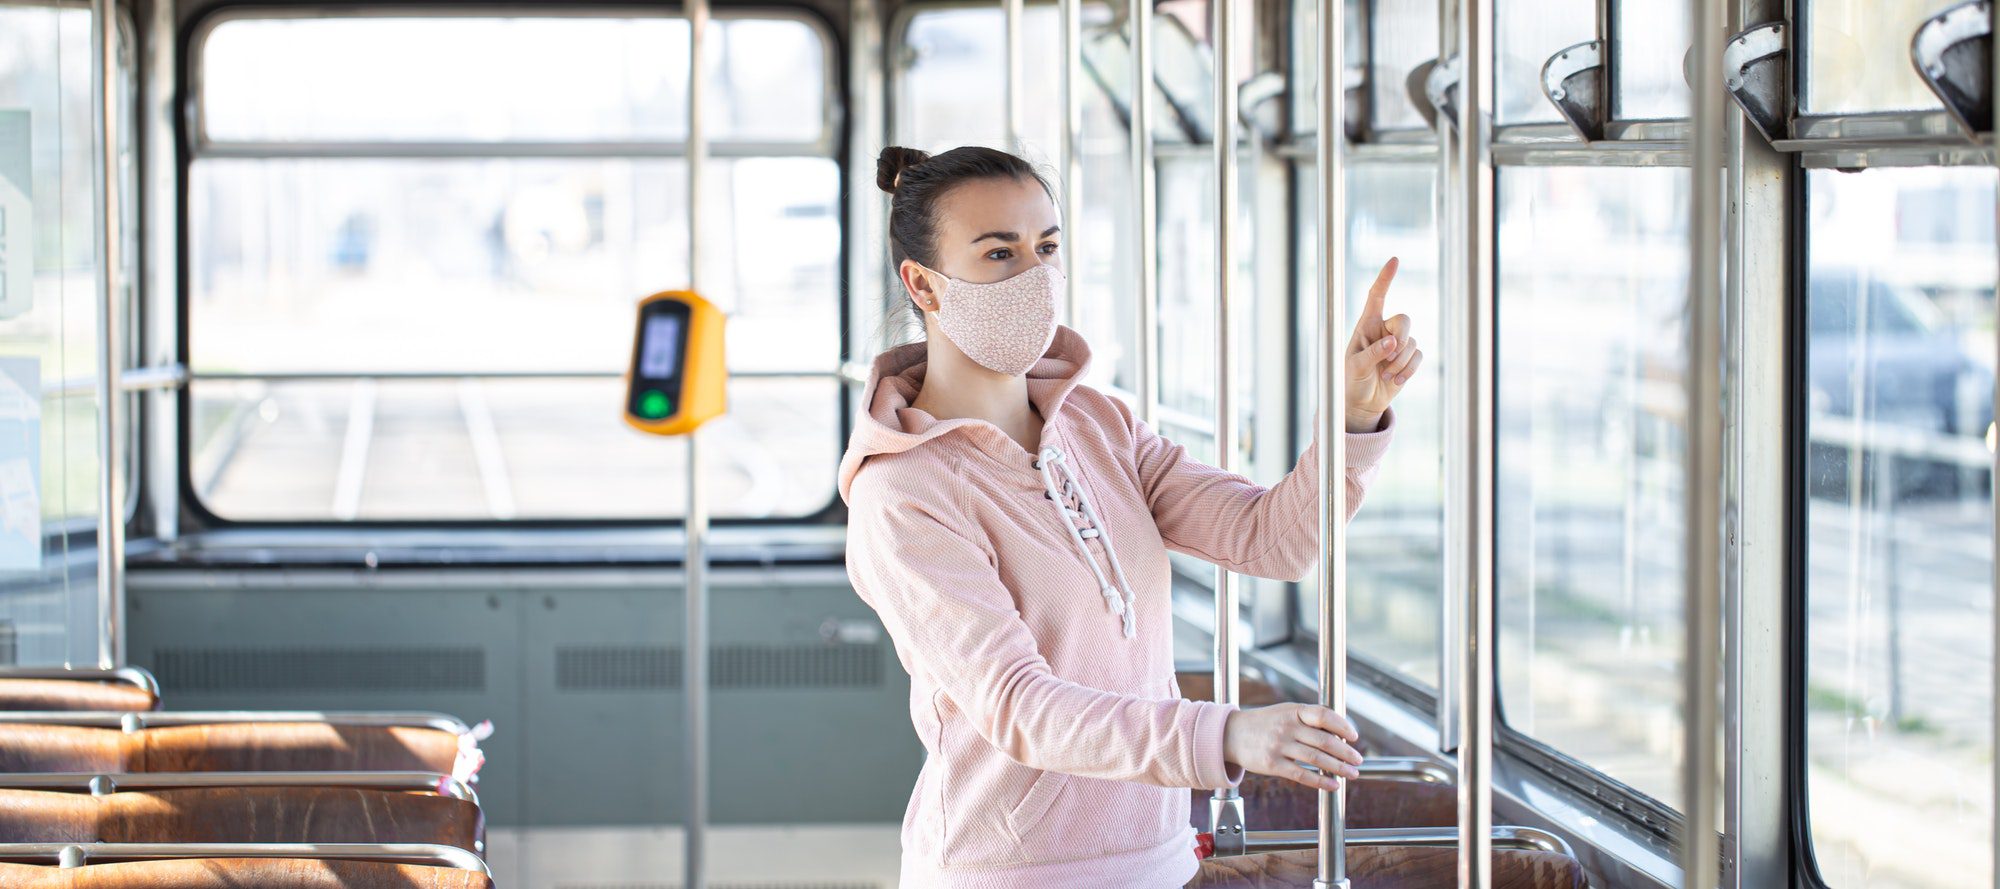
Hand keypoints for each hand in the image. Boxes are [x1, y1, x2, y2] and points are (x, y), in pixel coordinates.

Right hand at [1221, 703, 1363, 792]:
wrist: (1232, 734)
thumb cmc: (1265, 723)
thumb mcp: (1285, 712)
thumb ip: (1309, 720)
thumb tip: (1340, 735)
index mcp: (1293, 711)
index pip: (1323, 715)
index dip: (1342, 726)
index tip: (1354, 737)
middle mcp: (1287, 727)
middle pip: (1324, 741)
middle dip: (1346, 753)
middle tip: (1358, 760)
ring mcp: (1279, 746)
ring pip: (1316, 759)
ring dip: (1338, 768)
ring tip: (1351, 773)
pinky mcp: (1272, 764)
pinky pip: (1302, 775)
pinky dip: (1320, 781)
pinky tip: (1332, 785)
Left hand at [1344, 257, 1421, 432]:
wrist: (1360, 403)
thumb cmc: (1351, 381)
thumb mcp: (1356, 367)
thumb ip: (1373, 354)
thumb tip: (1393, 343)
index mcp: (1366, 326)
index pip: (1376, 297)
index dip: (1385, 279)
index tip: (1395, 260)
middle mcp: (1383, 330)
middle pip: (1404, 320)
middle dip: (1400, 339)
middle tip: (1389, 357)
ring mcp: (1397, 344)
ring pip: (1412, 342)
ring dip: (1400, 362)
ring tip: (1385, 375)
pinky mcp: (1407, 359)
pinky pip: (1418, 356)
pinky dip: (1409, 370)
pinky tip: (1396, 380)